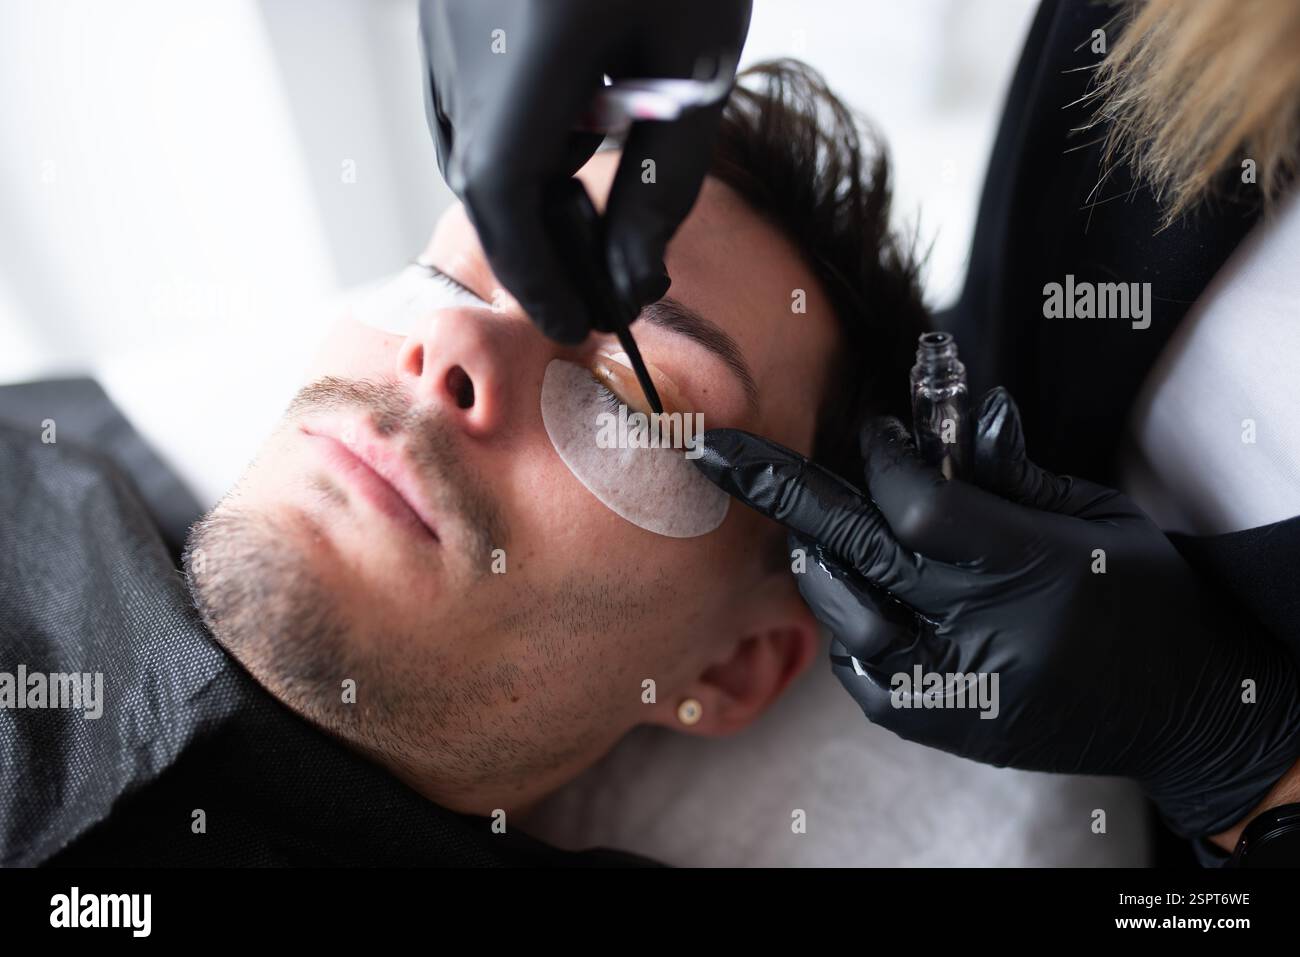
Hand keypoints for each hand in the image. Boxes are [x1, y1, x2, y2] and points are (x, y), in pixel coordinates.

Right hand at [418, 0, 751, 342]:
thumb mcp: (691, 63)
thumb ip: (662, 180)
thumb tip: (632, 279)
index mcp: (530, 49)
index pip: (505, 197)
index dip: (536, 273)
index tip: (575, 319)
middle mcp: (465, 40)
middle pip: (484, 182)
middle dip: (543, 244)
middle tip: (606, 280)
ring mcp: (444, 24)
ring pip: (473, 147)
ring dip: (532, 192)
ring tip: (601, 192)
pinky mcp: (446, 14)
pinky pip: (469, 104)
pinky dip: (517, 142)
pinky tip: (573, 128)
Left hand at [694, 387, 1299, 837]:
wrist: (1180, 705)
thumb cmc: (1143, 597)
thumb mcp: (1097, 515)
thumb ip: (1017, 471)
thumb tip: (966, 414)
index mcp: (1026, 568)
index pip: (914, 505)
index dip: (881, 458)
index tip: (877, 429)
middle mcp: (980, 633)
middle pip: (854, 550)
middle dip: (777, 490)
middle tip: (719, 450)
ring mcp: (953, 687)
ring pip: (843, 613)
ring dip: (820, 560)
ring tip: (815, 526)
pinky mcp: (938, 726)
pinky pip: (859, 671)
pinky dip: (845, 625)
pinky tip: (857, 595)